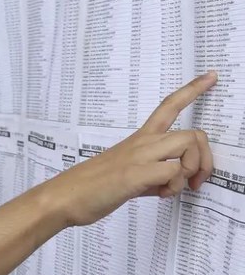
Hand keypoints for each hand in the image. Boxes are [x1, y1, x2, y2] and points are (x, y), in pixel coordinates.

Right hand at [46, 71, 216, 227]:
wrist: (63, 197)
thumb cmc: (89, 187)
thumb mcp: (126, 177)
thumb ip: (150, 177)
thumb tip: (168, 185)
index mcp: (138, 140)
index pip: (168, 106)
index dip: (193, 90)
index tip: (211, 77)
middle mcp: (141, 144)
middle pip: (192, 133)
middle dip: (205, 158)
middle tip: (197, 180)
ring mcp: (138, 157)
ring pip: (187, 145)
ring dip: (190, 170)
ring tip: (173, 188)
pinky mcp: (135, 174)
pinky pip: (173, 172)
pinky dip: (173, 187)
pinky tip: (159, 194)